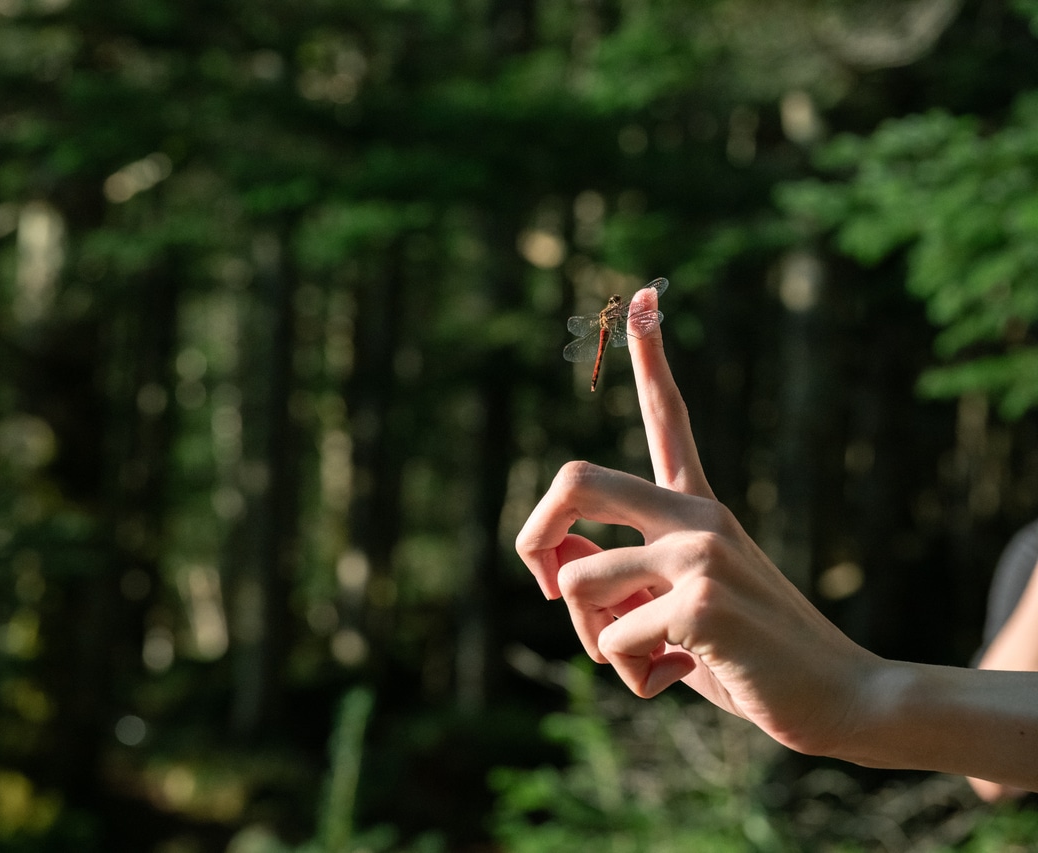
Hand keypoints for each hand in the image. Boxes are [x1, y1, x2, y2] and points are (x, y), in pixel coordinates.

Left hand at [515, 284, 876, 756]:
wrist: (844, 701)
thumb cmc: (745, 658)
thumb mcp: (668, 610)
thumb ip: (615, 579)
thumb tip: (557, 555)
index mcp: (696, 506)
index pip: (667, 418)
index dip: (650, 359)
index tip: (645, 297)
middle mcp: (697, 513)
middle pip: (574, 479)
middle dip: (533, 535)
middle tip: (545, 586)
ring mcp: (701, 550)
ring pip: (578, 582)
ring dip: (595, 640)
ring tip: (655, 659)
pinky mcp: (702, 600)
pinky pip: (613, 641)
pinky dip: (634, 676)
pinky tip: (687, 676)